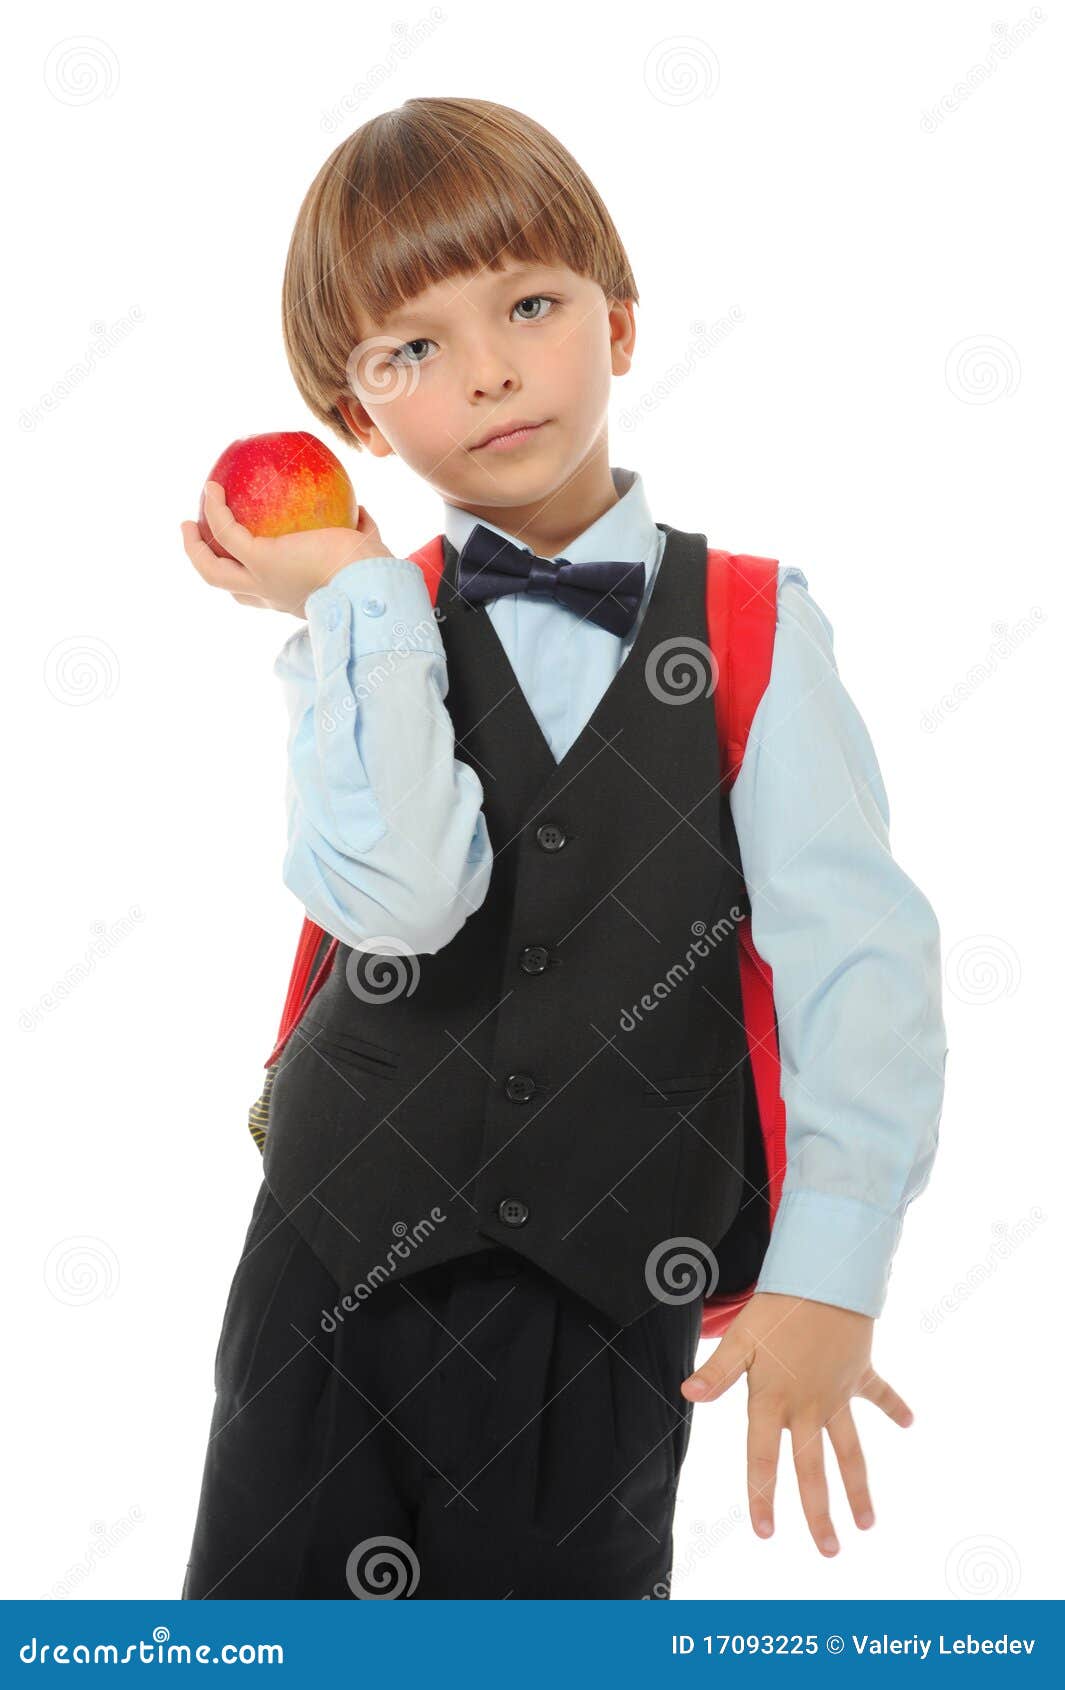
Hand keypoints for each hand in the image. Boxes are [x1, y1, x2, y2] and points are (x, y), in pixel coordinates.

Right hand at [181, 481, 395, 619]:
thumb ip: (361, 532)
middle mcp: (274, 596)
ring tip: (187, 519)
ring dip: (195, 546)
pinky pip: (226, 531)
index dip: (248, 578)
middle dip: (208, 565)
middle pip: (227, 587)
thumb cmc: (374, 570)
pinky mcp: (260, 560)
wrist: (370, 583)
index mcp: (294, 598)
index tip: (245, 555)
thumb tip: (360, 510)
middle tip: (196, 539)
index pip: (263, 594)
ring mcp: (262, 582)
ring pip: (213, 571)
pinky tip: (212, 487)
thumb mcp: (364, 551)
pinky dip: (215, 509)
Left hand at [681, 1291, 913, 1554]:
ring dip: (860, 1486)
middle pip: (813, 1469)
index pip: (763, 1458)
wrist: (826, 1278)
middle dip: (819, 1512)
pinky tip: (911, 1422)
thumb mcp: (741, 1338)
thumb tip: (687, 1393)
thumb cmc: (777, 1308)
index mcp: (774, 1401)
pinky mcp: (858, 1373)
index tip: (765, 1532)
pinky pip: (878, 1394)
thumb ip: (718, 1371)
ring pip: (850, 1449)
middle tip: (829, 1551)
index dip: (761, 1495)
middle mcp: (808, 1406)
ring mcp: (838, 1394)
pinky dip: (894, 1406)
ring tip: (868, 1524)